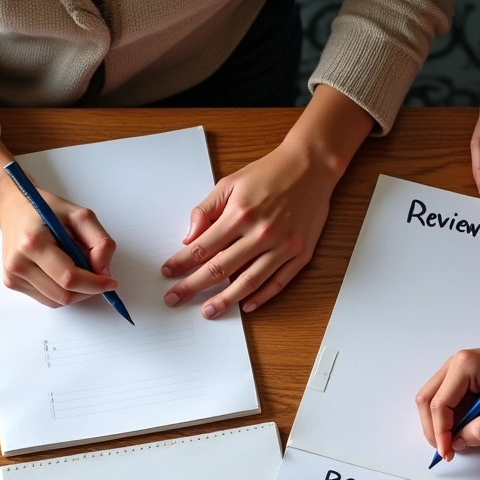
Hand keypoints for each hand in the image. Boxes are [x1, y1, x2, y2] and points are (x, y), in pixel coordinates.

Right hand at [0, 186, 116, 307]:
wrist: (13, 208)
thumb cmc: (47, 210)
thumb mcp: (80, 215)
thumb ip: (100, 241)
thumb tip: (104, 271)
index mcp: (33, 243)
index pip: (69, 278)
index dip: (95, 284)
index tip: (111, 282)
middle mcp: (19, 262)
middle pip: (65, 294)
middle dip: (88, 290)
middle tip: (97, 275)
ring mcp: (13, 275)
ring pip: (58, 301)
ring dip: (77, 292)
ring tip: (76, 267)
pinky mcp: (13, 283)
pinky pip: (49, 299)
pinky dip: (63, 291)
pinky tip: (62, 272)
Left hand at [160, 139, 336, 317]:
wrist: (311, 166)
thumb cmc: (270, 173)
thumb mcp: (231, 183)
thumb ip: (207, 210)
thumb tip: (189, 238)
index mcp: (240, 213)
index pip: (203, 247)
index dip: (182, 263)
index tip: (168, 273)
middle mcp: (261, 233)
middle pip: (220, 269)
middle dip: (193, 286)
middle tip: (175, 299)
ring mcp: (283, 246)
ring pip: (248, 282)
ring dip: (225, 300)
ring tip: (208, 311)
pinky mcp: (301, 254)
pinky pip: (278, 282)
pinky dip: (262, 297)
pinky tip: (246, 305)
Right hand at [416, 338, 479, 461]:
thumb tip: (459, 442)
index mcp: (465, 366)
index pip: (438, 405)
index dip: (440, 433)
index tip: (447, 453)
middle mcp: (455, 363)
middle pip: (427, 401)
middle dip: (433, 429)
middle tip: (446, 450)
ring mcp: (457, 368)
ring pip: (434, 400)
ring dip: (442, 424)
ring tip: (461, 440)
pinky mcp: (463, 375)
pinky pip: (447, 399)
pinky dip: (452, 418)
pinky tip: (469, 427)